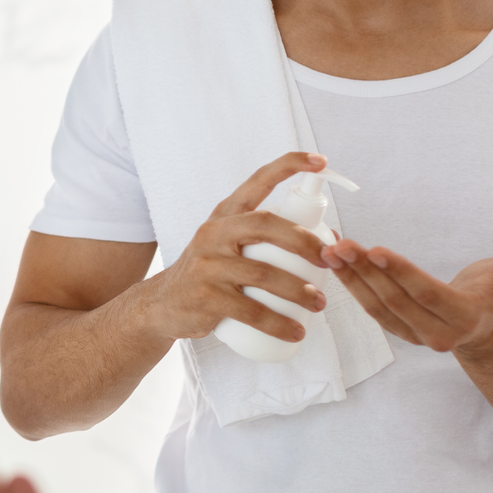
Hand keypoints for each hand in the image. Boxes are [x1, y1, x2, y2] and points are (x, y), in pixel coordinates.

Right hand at [146, 152, 330, 343]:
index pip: (258, 181)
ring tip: (318, 303)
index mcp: (225, 215)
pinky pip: (251, 311)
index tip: (321, 161)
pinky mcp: (206, 296)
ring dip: (299, 291)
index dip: (289, 166)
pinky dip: (278, 323)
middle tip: (329, 260)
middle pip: (266, 225)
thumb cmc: (210, 272)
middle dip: (305, 241)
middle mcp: (214, 232)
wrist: (163, 304)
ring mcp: (208, 264)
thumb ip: (268, 237)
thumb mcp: (229, 245)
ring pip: (264, 273)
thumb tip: (329, 240)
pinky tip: (295, 331)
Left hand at [321, 239, 492, 351]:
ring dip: (352, 278)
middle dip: (365, 271)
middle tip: (342, 245)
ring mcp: (416, 336)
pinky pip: (372, 309)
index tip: (375, 250)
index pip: (427, 293)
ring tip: (332, 251)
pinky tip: (338, 264)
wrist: (486, 325)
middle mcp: (439, 335)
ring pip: (378, 306)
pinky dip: (353, 285)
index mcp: (466, 319)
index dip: (400, 272)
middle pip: (396, 300)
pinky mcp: (400, 330)